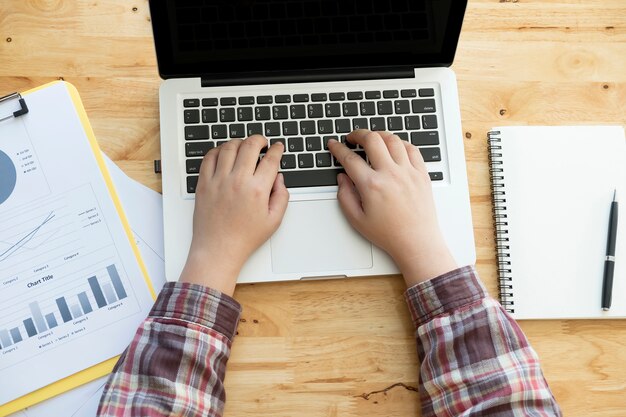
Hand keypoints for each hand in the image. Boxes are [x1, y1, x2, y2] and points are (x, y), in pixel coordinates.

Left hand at [179, 136, 288, 294]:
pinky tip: (225, 153)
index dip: (277, 150)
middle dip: (259, 139)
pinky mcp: (204, 183)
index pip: (270, 159)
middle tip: (262, 142)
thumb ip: (281, 196)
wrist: (218, 249)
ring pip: (229, 147)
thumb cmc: (244, 238)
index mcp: (257, 190)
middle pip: (250, 146)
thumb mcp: (274, 221)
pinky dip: (218, 150)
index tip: (278, 147)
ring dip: (240, 142)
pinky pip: (210, 157)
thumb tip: (279, 178)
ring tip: (244, 146)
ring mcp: (218, 180)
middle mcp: (237, 181)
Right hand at [328, 130, 456, 285]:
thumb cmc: (389, 234)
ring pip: (393, 139)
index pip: (349, 158)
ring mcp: (408, 172)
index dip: (338, 148)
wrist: (416, 242)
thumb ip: (345, 196)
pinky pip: (412, 149)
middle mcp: (390, 174)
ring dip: (379, 135)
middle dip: (358, 134)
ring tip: (372, 139)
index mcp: (372, 186)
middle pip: (372, 139)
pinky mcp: (421, 174)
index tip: (333, 144)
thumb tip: (342, 178)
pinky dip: (400, 143)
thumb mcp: (357, 220)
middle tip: (352, 137)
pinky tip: (394, 147)